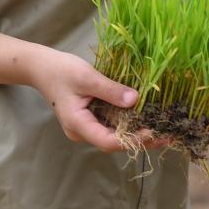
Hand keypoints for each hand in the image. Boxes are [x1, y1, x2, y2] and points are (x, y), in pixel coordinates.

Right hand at [26, 48, 168, 152]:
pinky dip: (129, 121)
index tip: (154, 132)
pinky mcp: (92, 117)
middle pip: (115, 141)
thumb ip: (110, 90)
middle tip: (167, 134)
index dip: (132, 140)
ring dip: (137, 130)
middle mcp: (83, 131)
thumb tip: (135, 100)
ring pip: (115, 133)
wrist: (42, 67)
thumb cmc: (61, 71)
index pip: (108, 142)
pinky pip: (112, 123)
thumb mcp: (87, 77)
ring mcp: (87, 126)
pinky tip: (146, 115)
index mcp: (78, 125)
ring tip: (163, 126)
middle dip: (141, 139)